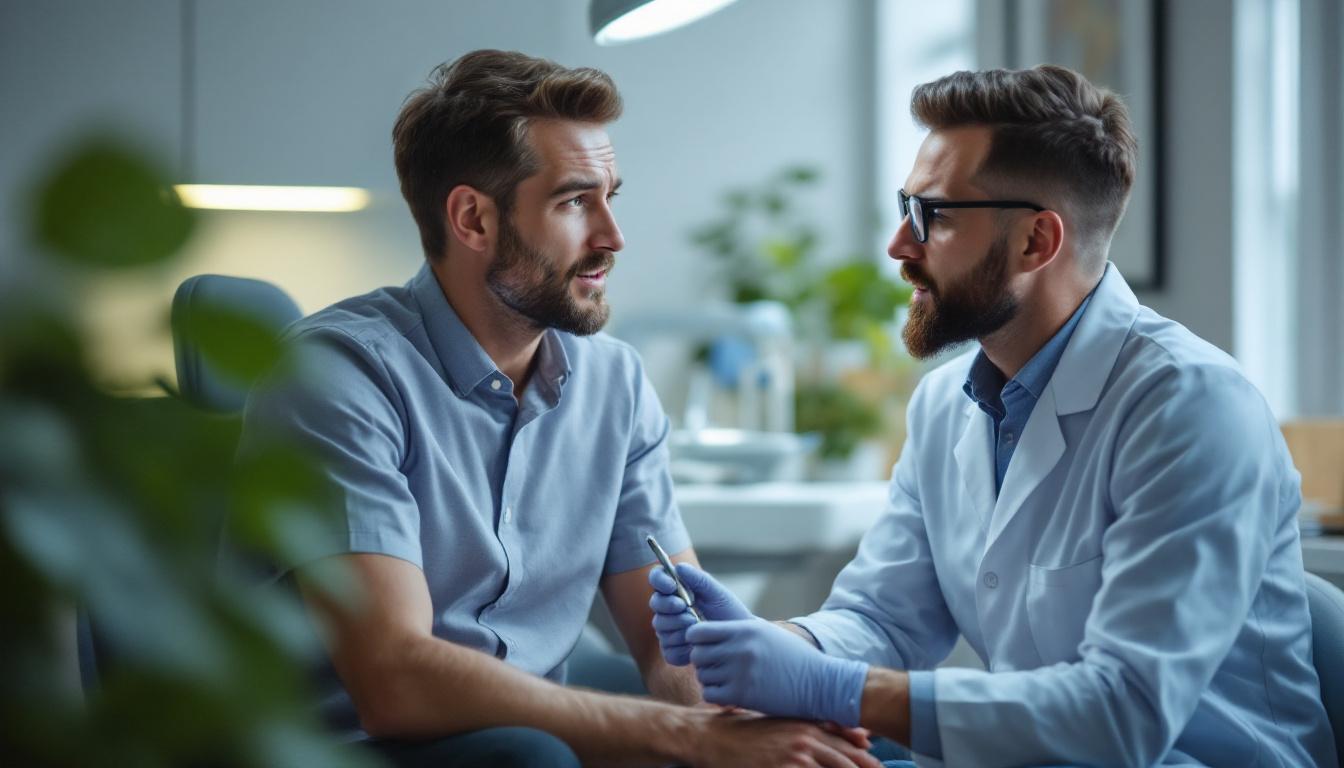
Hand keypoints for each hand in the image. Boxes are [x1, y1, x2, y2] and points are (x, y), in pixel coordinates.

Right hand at [648, 563, 751, 665]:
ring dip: (679, 626)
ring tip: (699, 626)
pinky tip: (696, 645)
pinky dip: (682, 647)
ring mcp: (669, 632)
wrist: (740, 640)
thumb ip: (698, 579)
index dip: (660, 580)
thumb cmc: (729, 613)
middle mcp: (668, 611)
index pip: (657, 578)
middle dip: (670, 605)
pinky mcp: (673, 652)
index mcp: (676, 591)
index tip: (671, 586)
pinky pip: (668, 650)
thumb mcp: (717, 593)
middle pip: (656, 604)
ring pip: (660, 627)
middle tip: (688, 608)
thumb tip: (678, 567)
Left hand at [685, 618, 868, 726]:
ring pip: (702, 675)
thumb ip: (737, 629)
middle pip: (697, 654)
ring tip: (725, 679)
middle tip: (715, 666)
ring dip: (710, 679)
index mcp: (744, 630)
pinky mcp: (743, 695)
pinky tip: (728, 693)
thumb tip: (706, 629)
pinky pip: (710, 694)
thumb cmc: (791, 657)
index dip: (696, 640)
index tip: (705, 646)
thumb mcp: (765, 632)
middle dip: (702, 661)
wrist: (818, 684)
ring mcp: (740, 672)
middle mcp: (739, 649)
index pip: (698, 631)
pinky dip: (715, 695)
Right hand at [688, 708, 881, 767]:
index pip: (841, 736)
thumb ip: (798, 726)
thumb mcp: (772, 722)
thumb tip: (816, 731)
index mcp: (801, 723)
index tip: (876, 759)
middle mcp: (802, 736)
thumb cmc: (739, 731)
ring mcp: (794, 754)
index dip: (861, 751)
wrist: (710, 736)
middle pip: (845, 757)